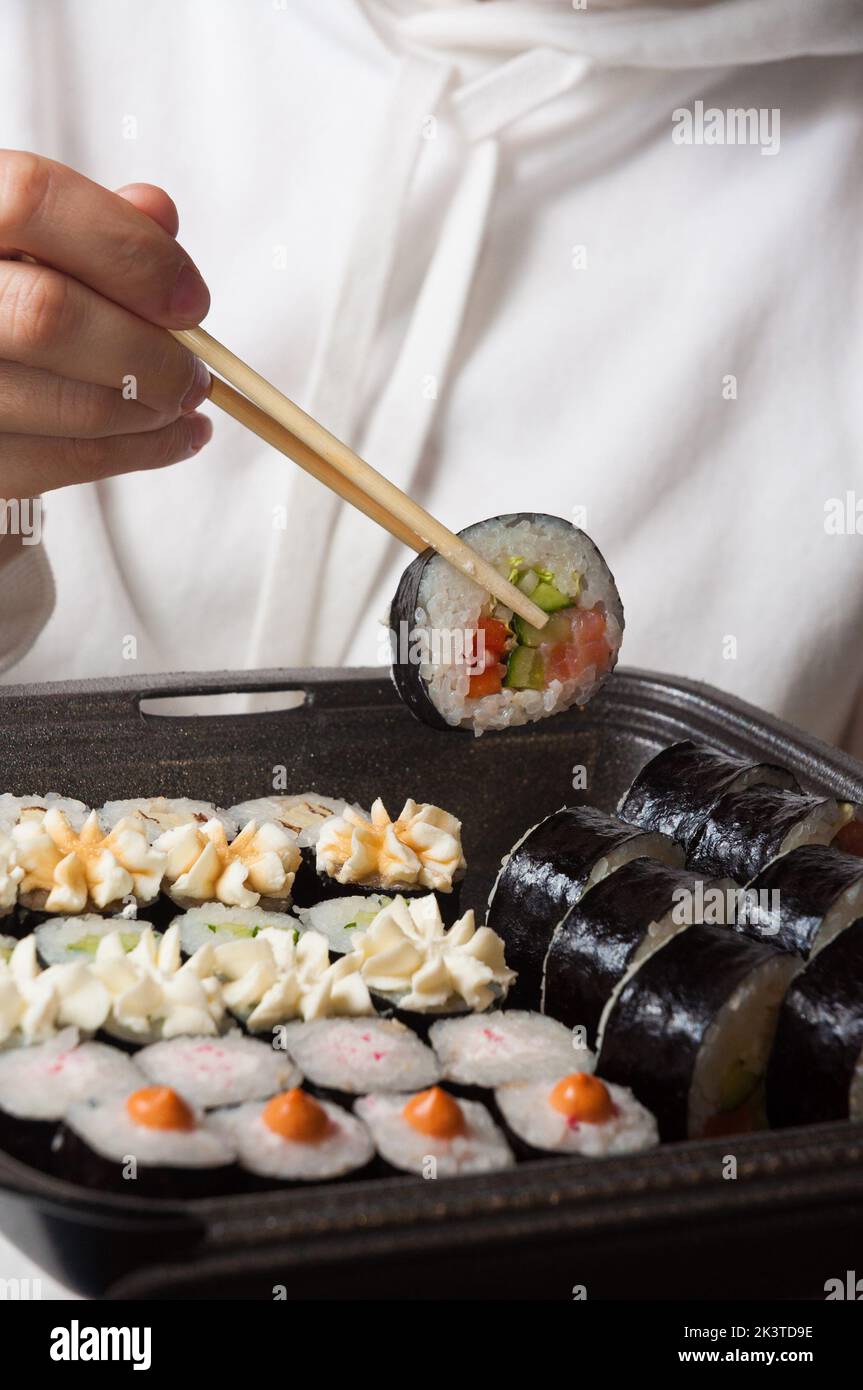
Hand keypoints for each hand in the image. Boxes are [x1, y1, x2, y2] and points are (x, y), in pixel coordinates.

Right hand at [0, 151, 213, 500]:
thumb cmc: (9, 289)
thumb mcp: (34, 235)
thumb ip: (92, 218)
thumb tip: (158, 213)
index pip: (32, 202)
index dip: (129, 250)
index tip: (191, 301)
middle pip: (50, 315)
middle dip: (150, 352)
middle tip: (195, 373)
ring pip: (67, 402)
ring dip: (151, 410)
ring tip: (184, 401)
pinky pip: (64, 462)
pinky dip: (139, 452)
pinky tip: (174, 437)